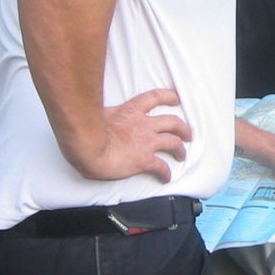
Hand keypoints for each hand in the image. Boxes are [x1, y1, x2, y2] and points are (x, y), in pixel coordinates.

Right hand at [72, 88, 192, 181]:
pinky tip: (166, 177)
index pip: (154, 98)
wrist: (88, 146)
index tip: (176, 99)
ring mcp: (147, 142)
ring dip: (180, 149)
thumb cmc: (86, 130)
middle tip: (187, 133)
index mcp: (131, 111)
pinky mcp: (145, 160)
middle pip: (172, 122)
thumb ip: (105, 115)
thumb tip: (97, 118)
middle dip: (182, 128)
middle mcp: (144, 125)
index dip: (168, 97)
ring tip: (182, 155)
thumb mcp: (98, 114)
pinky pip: (161, 167)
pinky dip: (166, 173)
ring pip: (173, 143)